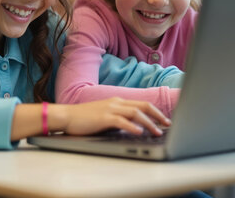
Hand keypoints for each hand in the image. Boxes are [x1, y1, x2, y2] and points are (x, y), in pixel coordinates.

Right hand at [51, 97, 170, 135]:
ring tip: (158, 131)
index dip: (155, 111)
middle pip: (143, 105)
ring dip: (149, 122)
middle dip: (158, 115)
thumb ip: (119, 119)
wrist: (66, 116)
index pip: (141, 104)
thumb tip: (134, 128)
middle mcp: (116, 102)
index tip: (164, 120)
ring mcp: (110, 108)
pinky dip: (133, 126)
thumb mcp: (105, 116)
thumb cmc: (84, 119)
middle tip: (168, 124)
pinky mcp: (103, 117)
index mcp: (117, 101)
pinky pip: (122, 120)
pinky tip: (140, 132)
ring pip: (136, 113)